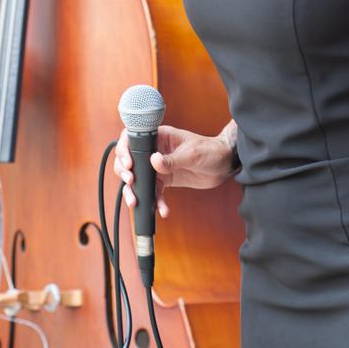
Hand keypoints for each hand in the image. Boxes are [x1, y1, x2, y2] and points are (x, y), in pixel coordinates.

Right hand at [114, 124, 234, 217]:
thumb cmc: (210, 150)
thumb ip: (172, 159)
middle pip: (131, 161)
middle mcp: (155, 151)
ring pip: (139, 179)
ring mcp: (159, 166)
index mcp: (159, 137)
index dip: (125, 150)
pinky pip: (154, 192)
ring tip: (135, 202)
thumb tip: (154, 161)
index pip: (133, 139)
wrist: (223, 164)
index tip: (128, 164)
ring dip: (135, 192)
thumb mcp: (192, 154)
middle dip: (125, 173)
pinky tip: (162, 210)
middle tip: (130, 182)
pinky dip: (156, 202)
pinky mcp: (165, 180)